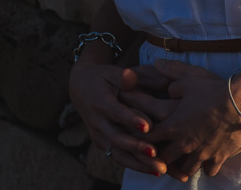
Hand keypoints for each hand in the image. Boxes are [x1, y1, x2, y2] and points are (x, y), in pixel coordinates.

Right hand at [69, 61, 166, 175]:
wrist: (80, 88)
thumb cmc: (103, 77)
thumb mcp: (112, 72)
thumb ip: (123, 76)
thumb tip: (131, 76)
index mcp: (100, 102)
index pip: (116, 112)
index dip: (130, 119)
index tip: (147, 126)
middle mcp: (98, 122)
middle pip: (117, 138)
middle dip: (137, 148)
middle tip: (157, 154)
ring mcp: (99, 135)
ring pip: (118, 153)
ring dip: (138, 163)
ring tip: (159, 169)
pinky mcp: (102, 143)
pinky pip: (118, 156)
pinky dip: (135, 164)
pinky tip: (153, 169)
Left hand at [145, 60, 240, 180]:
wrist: (240, 102)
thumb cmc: (212, 90)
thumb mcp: (188, 79)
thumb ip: (171, 77)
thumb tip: (159, 70)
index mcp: (172, 126)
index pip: (146, 137)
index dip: (142, 136)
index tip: (142, 135)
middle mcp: (183, 144)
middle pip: (163, 158)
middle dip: (161, 156)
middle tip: (163, 151)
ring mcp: (201, 153)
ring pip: (186, 169)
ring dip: (184, 164)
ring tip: (186, 159)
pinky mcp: (217, 157)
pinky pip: (209, 171)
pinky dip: (207, 168)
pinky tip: (207, 162)